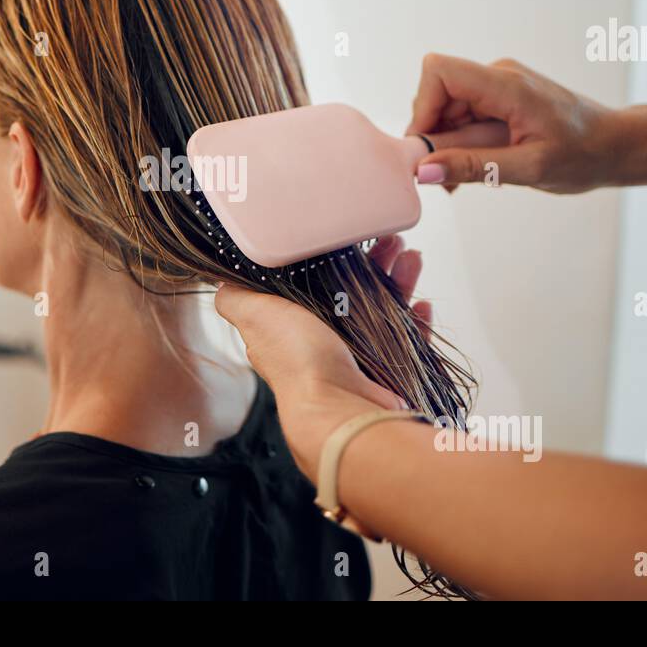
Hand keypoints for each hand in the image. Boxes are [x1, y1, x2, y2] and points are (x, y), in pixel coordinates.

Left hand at [214, 236, 430, 481]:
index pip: (311, 283)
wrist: (341, 411)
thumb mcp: (255, 316)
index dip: (329, 257)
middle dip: (372, 263)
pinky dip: (415, 320)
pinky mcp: (387, 372)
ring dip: (398, 280)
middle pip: (352, 292)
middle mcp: (323, 343)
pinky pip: (406, 340)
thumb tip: (224, 281)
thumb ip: (236, 298)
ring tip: (409, 256)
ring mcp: (357, 358)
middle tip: (389, 241)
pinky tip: (422, 302)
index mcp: (292, 328)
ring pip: (383, 309)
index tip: (347, 236)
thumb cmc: (299, 364)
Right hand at [409, 53, 640, 193]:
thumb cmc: (585, 155)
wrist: (617, 146)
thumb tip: (425, 170)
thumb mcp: (529, 168)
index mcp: (507, 85)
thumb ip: (474, 166)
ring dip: (447, 144)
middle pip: (437, 94)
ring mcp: (498, 85)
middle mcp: (498, 76)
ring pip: (446, 108)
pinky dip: (460, 142)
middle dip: (434, 136)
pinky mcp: (499, 98)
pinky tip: (476, 165)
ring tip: (469, 175)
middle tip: (450, 175)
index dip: (423, 109)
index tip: (430, 148)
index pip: (439, 72)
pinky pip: (462, 115)